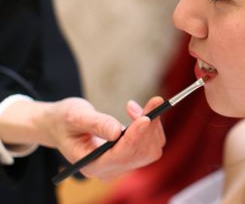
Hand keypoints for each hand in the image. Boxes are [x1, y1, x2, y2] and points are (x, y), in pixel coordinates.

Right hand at [40, 96, 165, 180]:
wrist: (63, 126)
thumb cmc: (65, 121)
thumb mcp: (75, 117)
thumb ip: (96, 124)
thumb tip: (117, 132)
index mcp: (92, 165)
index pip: (121, 156)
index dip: (135, 137)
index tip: (146, 118)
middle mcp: (110, 170)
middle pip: (141, 153)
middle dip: (149, 126)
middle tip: (153, 101)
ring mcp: (123, 165)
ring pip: (152, 148)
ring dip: (152, 123)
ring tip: (132, 106)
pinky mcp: (132, 156)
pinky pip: (153, 142)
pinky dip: (151, 125)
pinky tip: (135, 112)